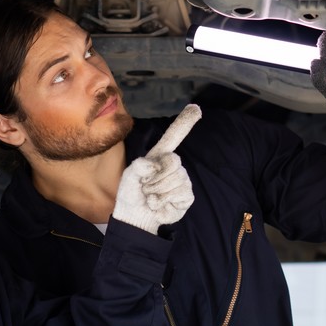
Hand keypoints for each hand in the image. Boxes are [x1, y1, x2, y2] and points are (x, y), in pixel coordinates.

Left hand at [111, 104, 200, 233]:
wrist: (135, 217)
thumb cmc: (132, 193)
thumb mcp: (130, 176)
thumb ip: (139, 166)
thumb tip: (153, 164)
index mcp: (159, 156)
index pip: (173, 136)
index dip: (185, 122)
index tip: (196, 108)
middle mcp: (173, 166)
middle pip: (173, 161)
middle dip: (155, 177)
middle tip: (146, 187)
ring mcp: (182, 180)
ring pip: (176, 180)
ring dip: (157, 192)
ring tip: (151, 197)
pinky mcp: (186, 197)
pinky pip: (180, 194)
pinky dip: (164, 203)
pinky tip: (159, 205)